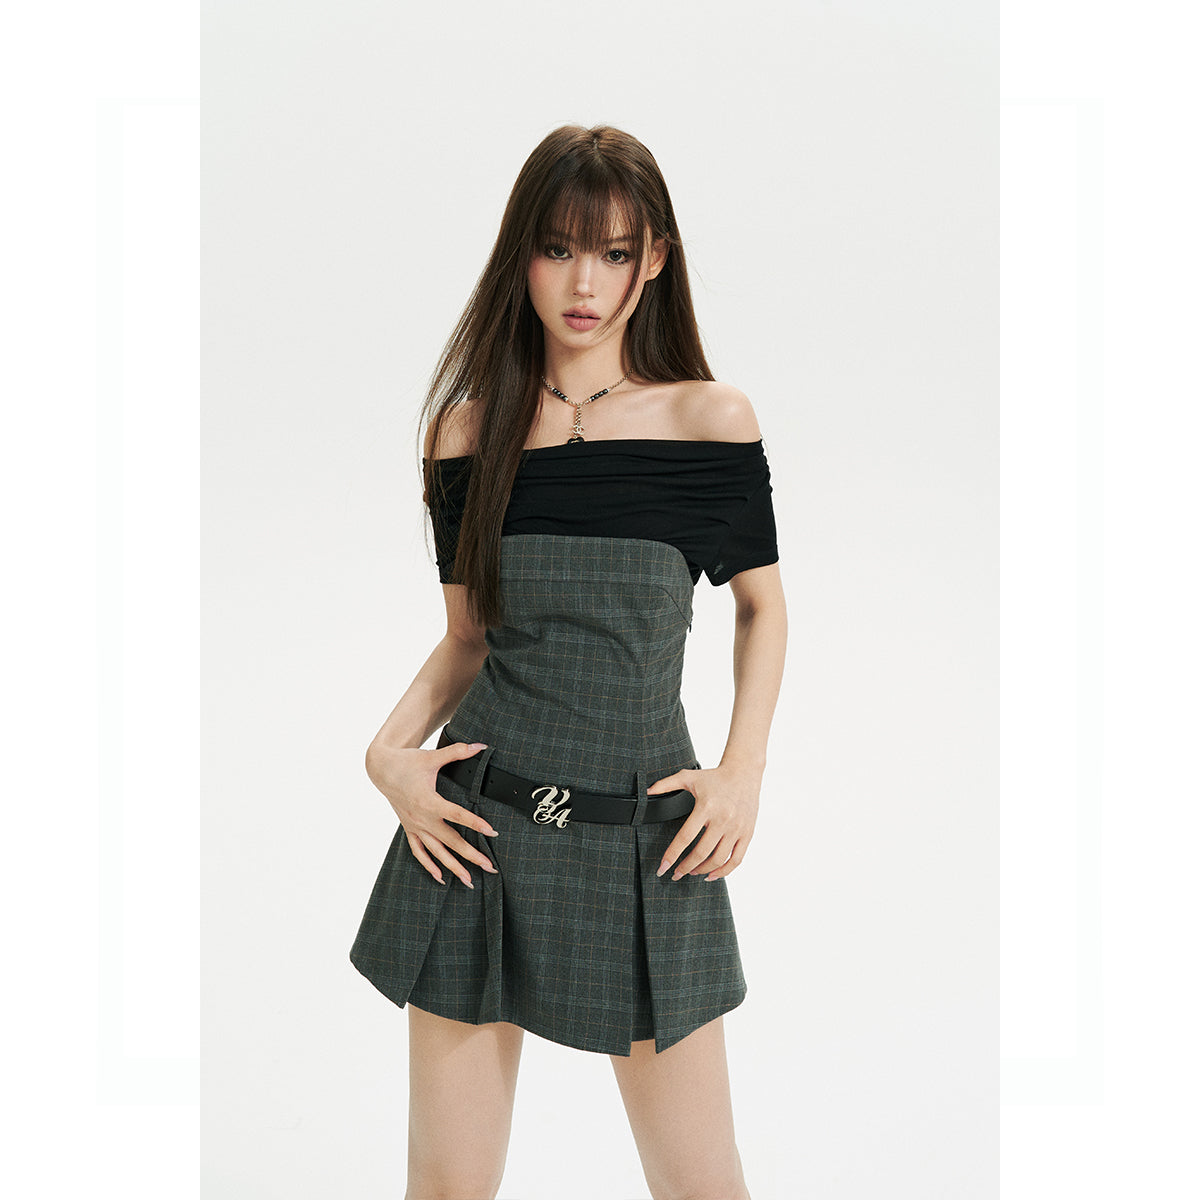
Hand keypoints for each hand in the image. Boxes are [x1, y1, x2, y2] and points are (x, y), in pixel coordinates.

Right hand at [365, 739, 498, 887]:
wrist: (381, 768)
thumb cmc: (407, 762)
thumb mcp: (432, 757)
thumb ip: (457, 752)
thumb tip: (480, 745)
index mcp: (428, 801)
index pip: (456, 815)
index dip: (475, 823)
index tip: (492, 832)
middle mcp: (422, 818)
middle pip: (450, 841)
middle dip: (471, 855)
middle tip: (489, 866)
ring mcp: (415, 826)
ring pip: (436, 852)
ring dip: (453, 867)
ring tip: (469, 881)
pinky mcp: (409, 828)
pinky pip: (419, 852)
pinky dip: (429, 865)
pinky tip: (441, 878)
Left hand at [650, 762, 761, 881]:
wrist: (744, 773)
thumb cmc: (714, 777)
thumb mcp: (688, 776)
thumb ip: (665, 784)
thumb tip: (647, 792)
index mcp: (706, 807)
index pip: (685, 838)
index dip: (672, 855)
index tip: (662, 868)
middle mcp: (722, 820)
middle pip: (701, 853)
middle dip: (685, 868)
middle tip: (675, 874)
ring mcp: (736, 828)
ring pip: (718, 859)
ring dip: (702, 870)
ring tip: (692, 872)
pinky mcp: (747, 834)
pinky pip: (736, 859)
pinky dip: (724, 871)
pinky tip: (712, 874)